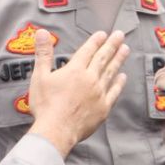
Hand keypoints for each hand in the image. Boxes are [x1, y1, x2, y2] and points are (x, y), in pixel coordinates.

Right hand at [26, 29, 128, 156]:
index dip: (96, 41)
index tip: (103, 34)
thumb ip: (43, 54)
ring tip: (125, 50)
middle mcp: (90, 79)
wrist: (56, 131)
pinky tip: (122, 77)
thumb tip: (42, 33)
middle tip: (120, 35)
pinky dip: (119, 83)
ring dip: (119, 60)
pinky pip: (114, 92)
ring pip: (111, 72)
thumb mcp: (39, 76)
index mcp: (75, 70)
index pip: (88, 50)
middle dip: (112, 45)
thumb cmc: (46, 105)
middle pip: (103, 58)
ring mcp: (99, 93)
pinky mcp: (103, 108)